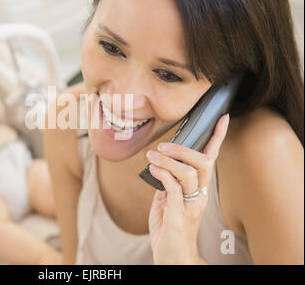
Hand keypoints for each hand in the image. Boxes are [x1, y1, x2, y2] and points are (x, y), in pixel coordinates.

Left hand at [146, 114, 229, 263]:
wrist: (172, 257)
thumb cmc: (169, 228)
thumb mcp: (167, 201)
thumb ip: (167, 184)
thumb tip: (160, 167)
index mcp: (199, 190)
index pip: (210, 159)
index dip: (216, 138)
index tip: (221, 118)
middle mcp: (199, 196)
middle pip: (204, 163)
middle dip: (184, 148)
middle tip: (163, 146)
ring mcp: (191, 206)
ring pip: (189, 173)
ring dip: (169, 160)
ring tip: (152, 156)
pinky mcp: (179, 215)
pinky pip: (174, 188)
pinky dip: (162, 174)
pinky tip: (152, 169)